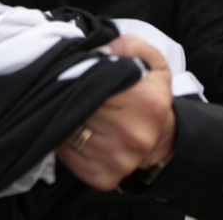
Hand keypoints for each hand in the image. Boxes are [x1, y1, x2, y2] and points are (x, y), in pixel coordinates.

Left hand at [56, 35, 175, 190]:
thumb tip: (101, 47)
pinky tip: (71, 127)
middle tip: (64, 83)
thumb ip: (130, 46)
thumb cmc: (150, 94)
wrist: (161, 137)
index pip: (96, 80)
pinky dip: (62, 138)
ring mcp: (119, 160)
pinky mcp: (101, 176)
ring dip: (61, 115)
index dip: (79, 71)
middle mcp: (134, 136)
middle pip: (79, 106)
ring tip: (69, 105)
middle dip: (67, 92)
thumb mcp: (151, 61)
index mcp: (148, 103)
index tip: (73, 66)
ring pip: (68, 130)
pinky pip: (66, 154)